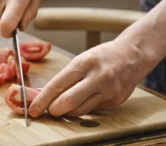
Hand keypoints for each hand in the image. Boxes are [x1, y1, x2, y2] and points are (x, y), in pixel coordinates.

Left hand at [28, 39, 147, 116]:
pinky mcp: (115, 102)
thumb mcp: (81, 60)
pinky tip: (83, 99)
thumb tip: (43, 93)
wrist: (133, 55)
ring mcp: (108, 91)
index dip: (42, 99)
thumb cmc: (102, 56)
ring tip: (63, 105)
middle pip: (68, 102)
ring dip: (67, 111)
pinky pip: (92, 110)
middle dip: (53, 109)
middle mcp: (97, 77)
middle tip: (48, 110)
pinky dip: (82, 107)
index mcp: (85, 62)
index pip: (58, 85)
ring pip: (79, 111)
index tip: (33, 109)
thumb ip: (64, 78)